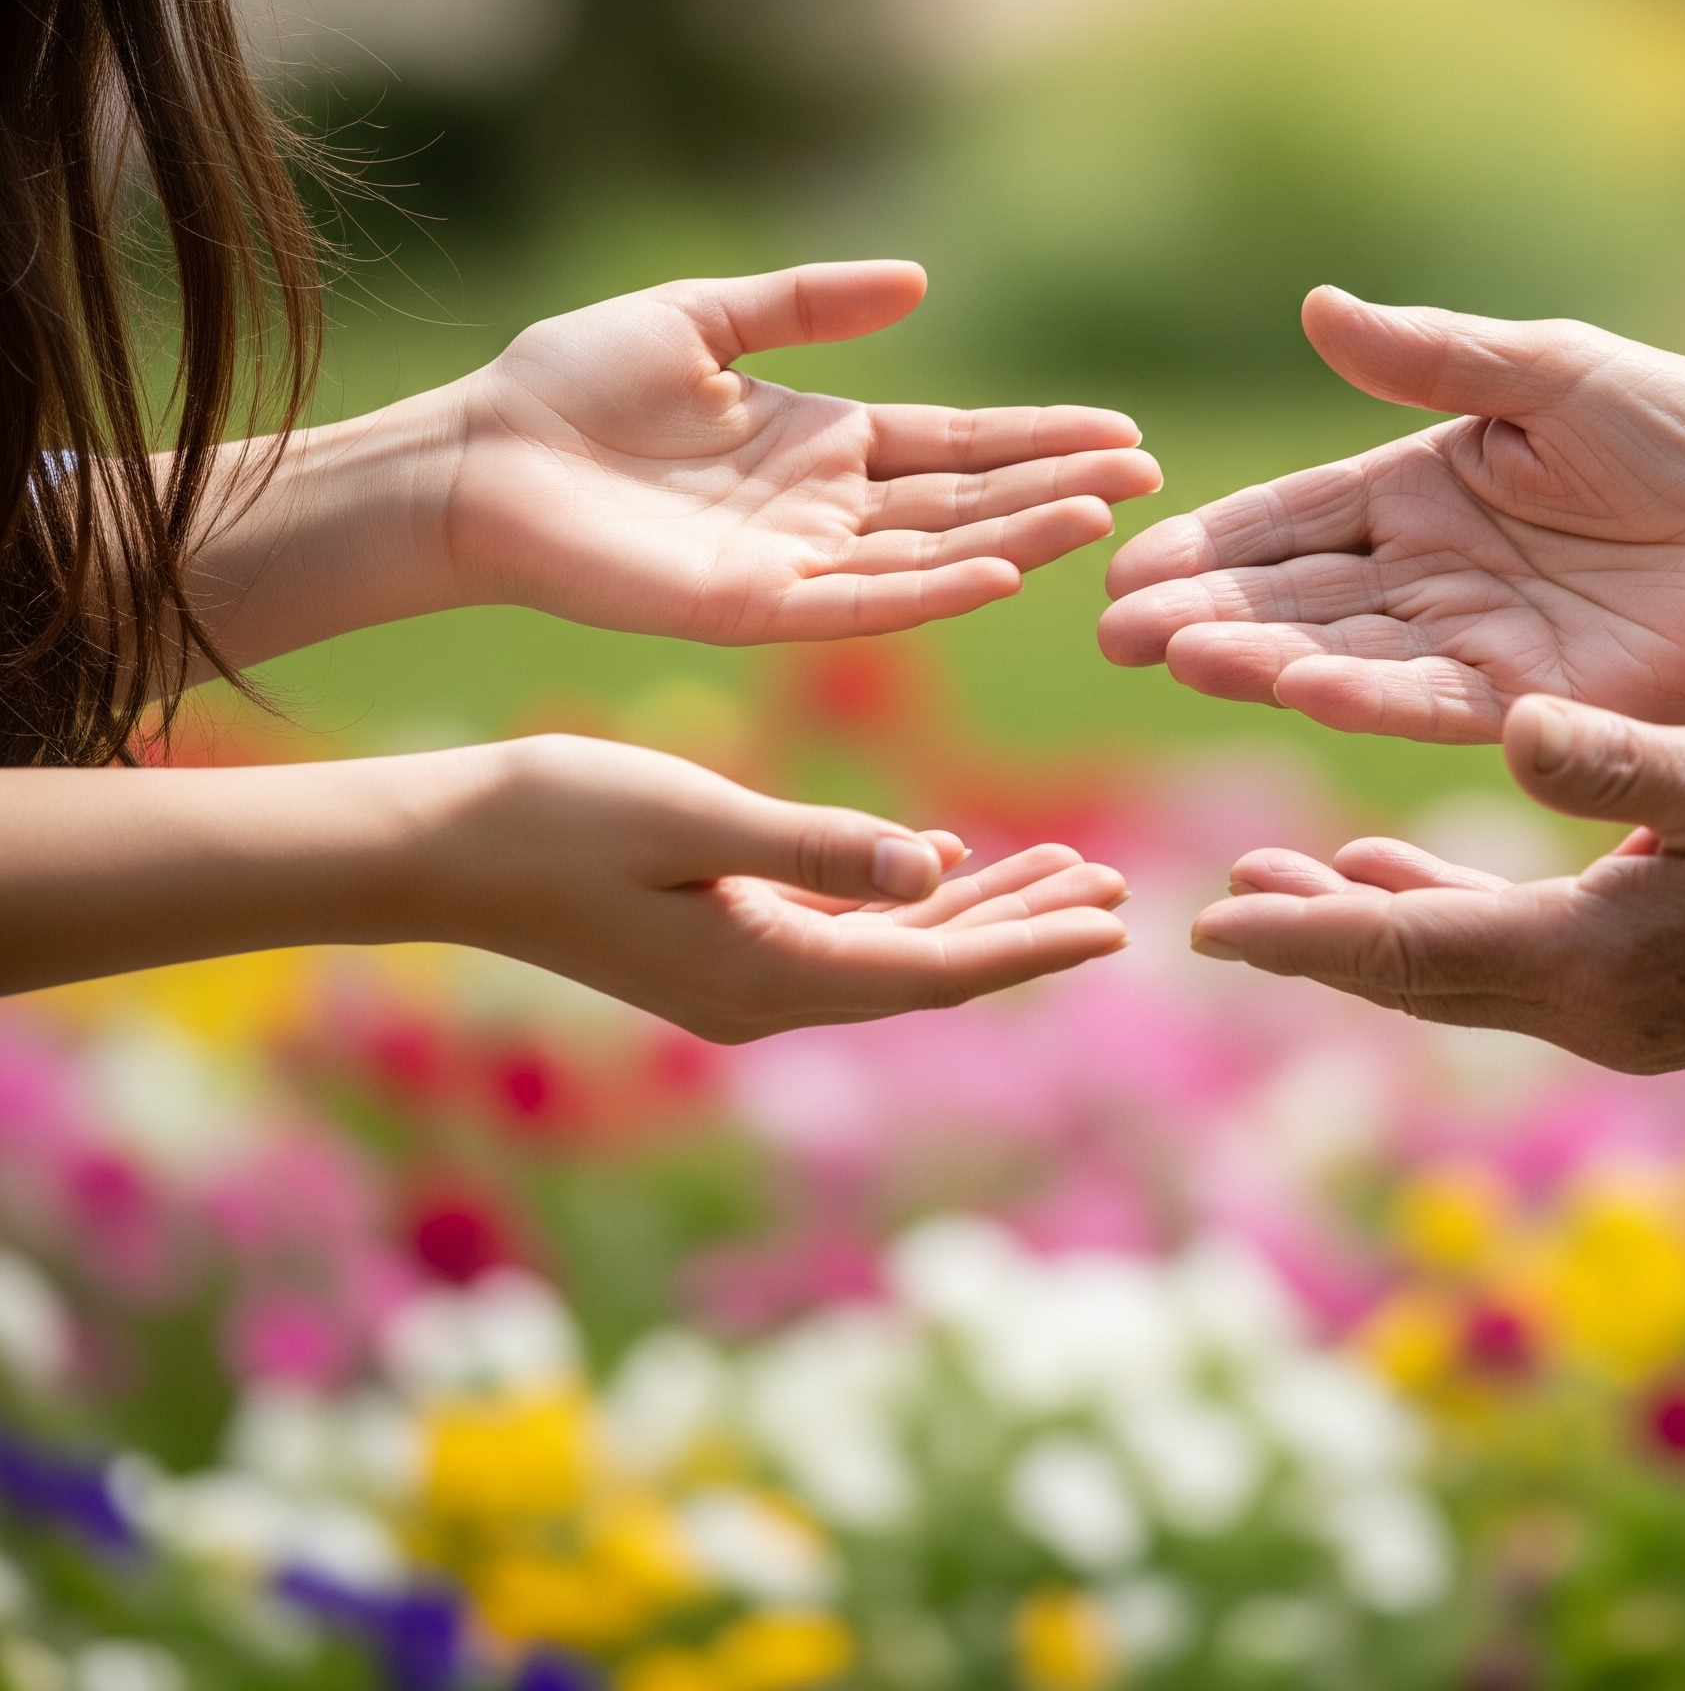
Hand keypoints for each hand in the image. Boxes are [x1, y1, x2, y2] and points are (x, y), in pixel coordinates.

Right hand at [428, 735, 1129, 1040]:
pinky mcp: (715, 948)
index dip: (1032, 947)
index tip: (1116, 923)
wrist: (438, 849)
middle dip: (1025, 931)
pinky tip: (945, 859)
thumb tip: (937, 873)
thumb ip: (819, 848)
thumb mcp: (696, 819)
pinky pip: (839, 933)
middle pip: (929, 970)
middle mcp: (764, 996)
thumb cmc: (556, 818)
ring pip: (891, 952)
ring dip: (975, 912)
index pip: (935, 970)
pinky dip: (902, 901)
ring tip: (1063, 869)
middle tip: (1116, 891)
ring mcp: (737, 979)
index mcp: (767, 975)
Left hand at [442, 260, 1160, 643]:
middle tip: (1149, 476)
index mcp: (822, 442)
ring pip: (934, 553)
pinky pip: (866, 601)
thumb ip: (807, 304)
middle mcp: (826, 511)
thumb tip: (920, 282)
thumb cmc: (572, 386)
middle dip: (1057, 488)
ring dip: (1020, 536)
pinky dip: (938, 588)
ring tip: (1104, 514)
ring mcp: (798, 566)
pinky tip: (1007, 568)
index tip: (1122, 433)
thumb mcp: (703, 319)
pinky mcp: (757, 609)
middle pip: (966, 499)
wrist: (479, 457)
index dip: (1039, 439)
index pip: (956, 444)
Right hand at [1099, 290, 1684, 740]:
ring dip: (1256, 658)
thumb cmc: (1683, 436)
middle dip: (1199, 615)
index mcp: (1412, 494)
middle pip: (1289, 600)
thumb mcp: (1551, 372)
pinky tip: (1297, 685)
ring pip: (1338, 655)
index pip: (1285, 523)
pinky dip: (1362, 696)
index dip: (1206, 544)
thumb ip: (1434, 357)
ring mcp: (1465, 644)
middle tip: (1117, 631)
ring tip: (1175, 653)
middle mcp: (1419, 577)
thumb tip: (1317, 308)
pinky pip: (1429, 700)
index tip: (1126, 563)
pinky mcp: (1524, 703)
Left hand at [1190, 697, 1684, 1072]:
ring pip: (1446, 968)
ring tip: (1279, 878)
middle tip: (1218, 899)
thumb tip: (1514, 726)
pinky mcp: (1630, 992)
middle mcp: (1579, 1004)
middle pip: (1409, 973)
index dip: (1301, 936)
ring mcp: (1606, 1008)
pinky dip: (1434, 916)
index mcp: (1588, 957)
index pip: (1408, 953)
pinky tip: (1395, 871)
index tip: (1204, 928)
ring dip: (1362, 925)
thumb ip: (1621, 763)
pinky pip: (1497, 957)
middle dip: (1311, 936)